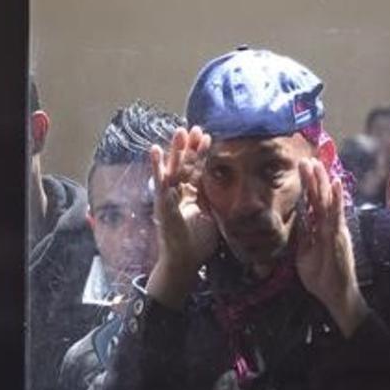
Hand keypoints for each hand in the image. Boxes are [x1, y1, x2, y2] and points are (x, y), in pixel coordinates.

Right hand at [145, 126, 219, 308]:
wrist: (184, 261)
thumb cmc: (198, 243)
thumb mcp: (213, 216)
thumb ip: (217, 201)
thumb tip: (236, 190)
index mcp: (190, 195)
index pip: (196, 170)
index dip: (201, 154)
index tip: (208, 136)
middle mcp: (177, 193)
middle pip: (184, 165)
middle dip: (189, 147)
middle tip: (194, 127)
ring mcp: (168, 197)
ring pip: (172, 168)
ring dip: (175, 150)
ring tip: (179, 131)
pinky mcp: (161, 204)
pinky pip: (159, 182)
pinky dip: (156, 166)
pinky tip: (154, 151)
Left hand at [295, 159, 369, 337]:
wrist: (335, 294)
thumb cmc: (321, 276)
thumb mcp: (304, 254)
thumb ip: (302, 237)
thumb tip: (296, 222)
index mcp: (320, 228)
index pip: (312, 203)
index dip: (307, 186)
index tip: (302, 168)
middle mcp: (329, 225)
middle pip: (320, 197)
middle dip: (313, 178)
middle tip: (306, 159)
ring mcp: (335, 229)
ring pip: (328, 202)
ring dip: (322, 182)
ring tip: (317, 164)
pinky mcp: (339, 236)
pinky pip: (336, 215)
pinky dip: (336, 199)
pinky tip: (335, 184)